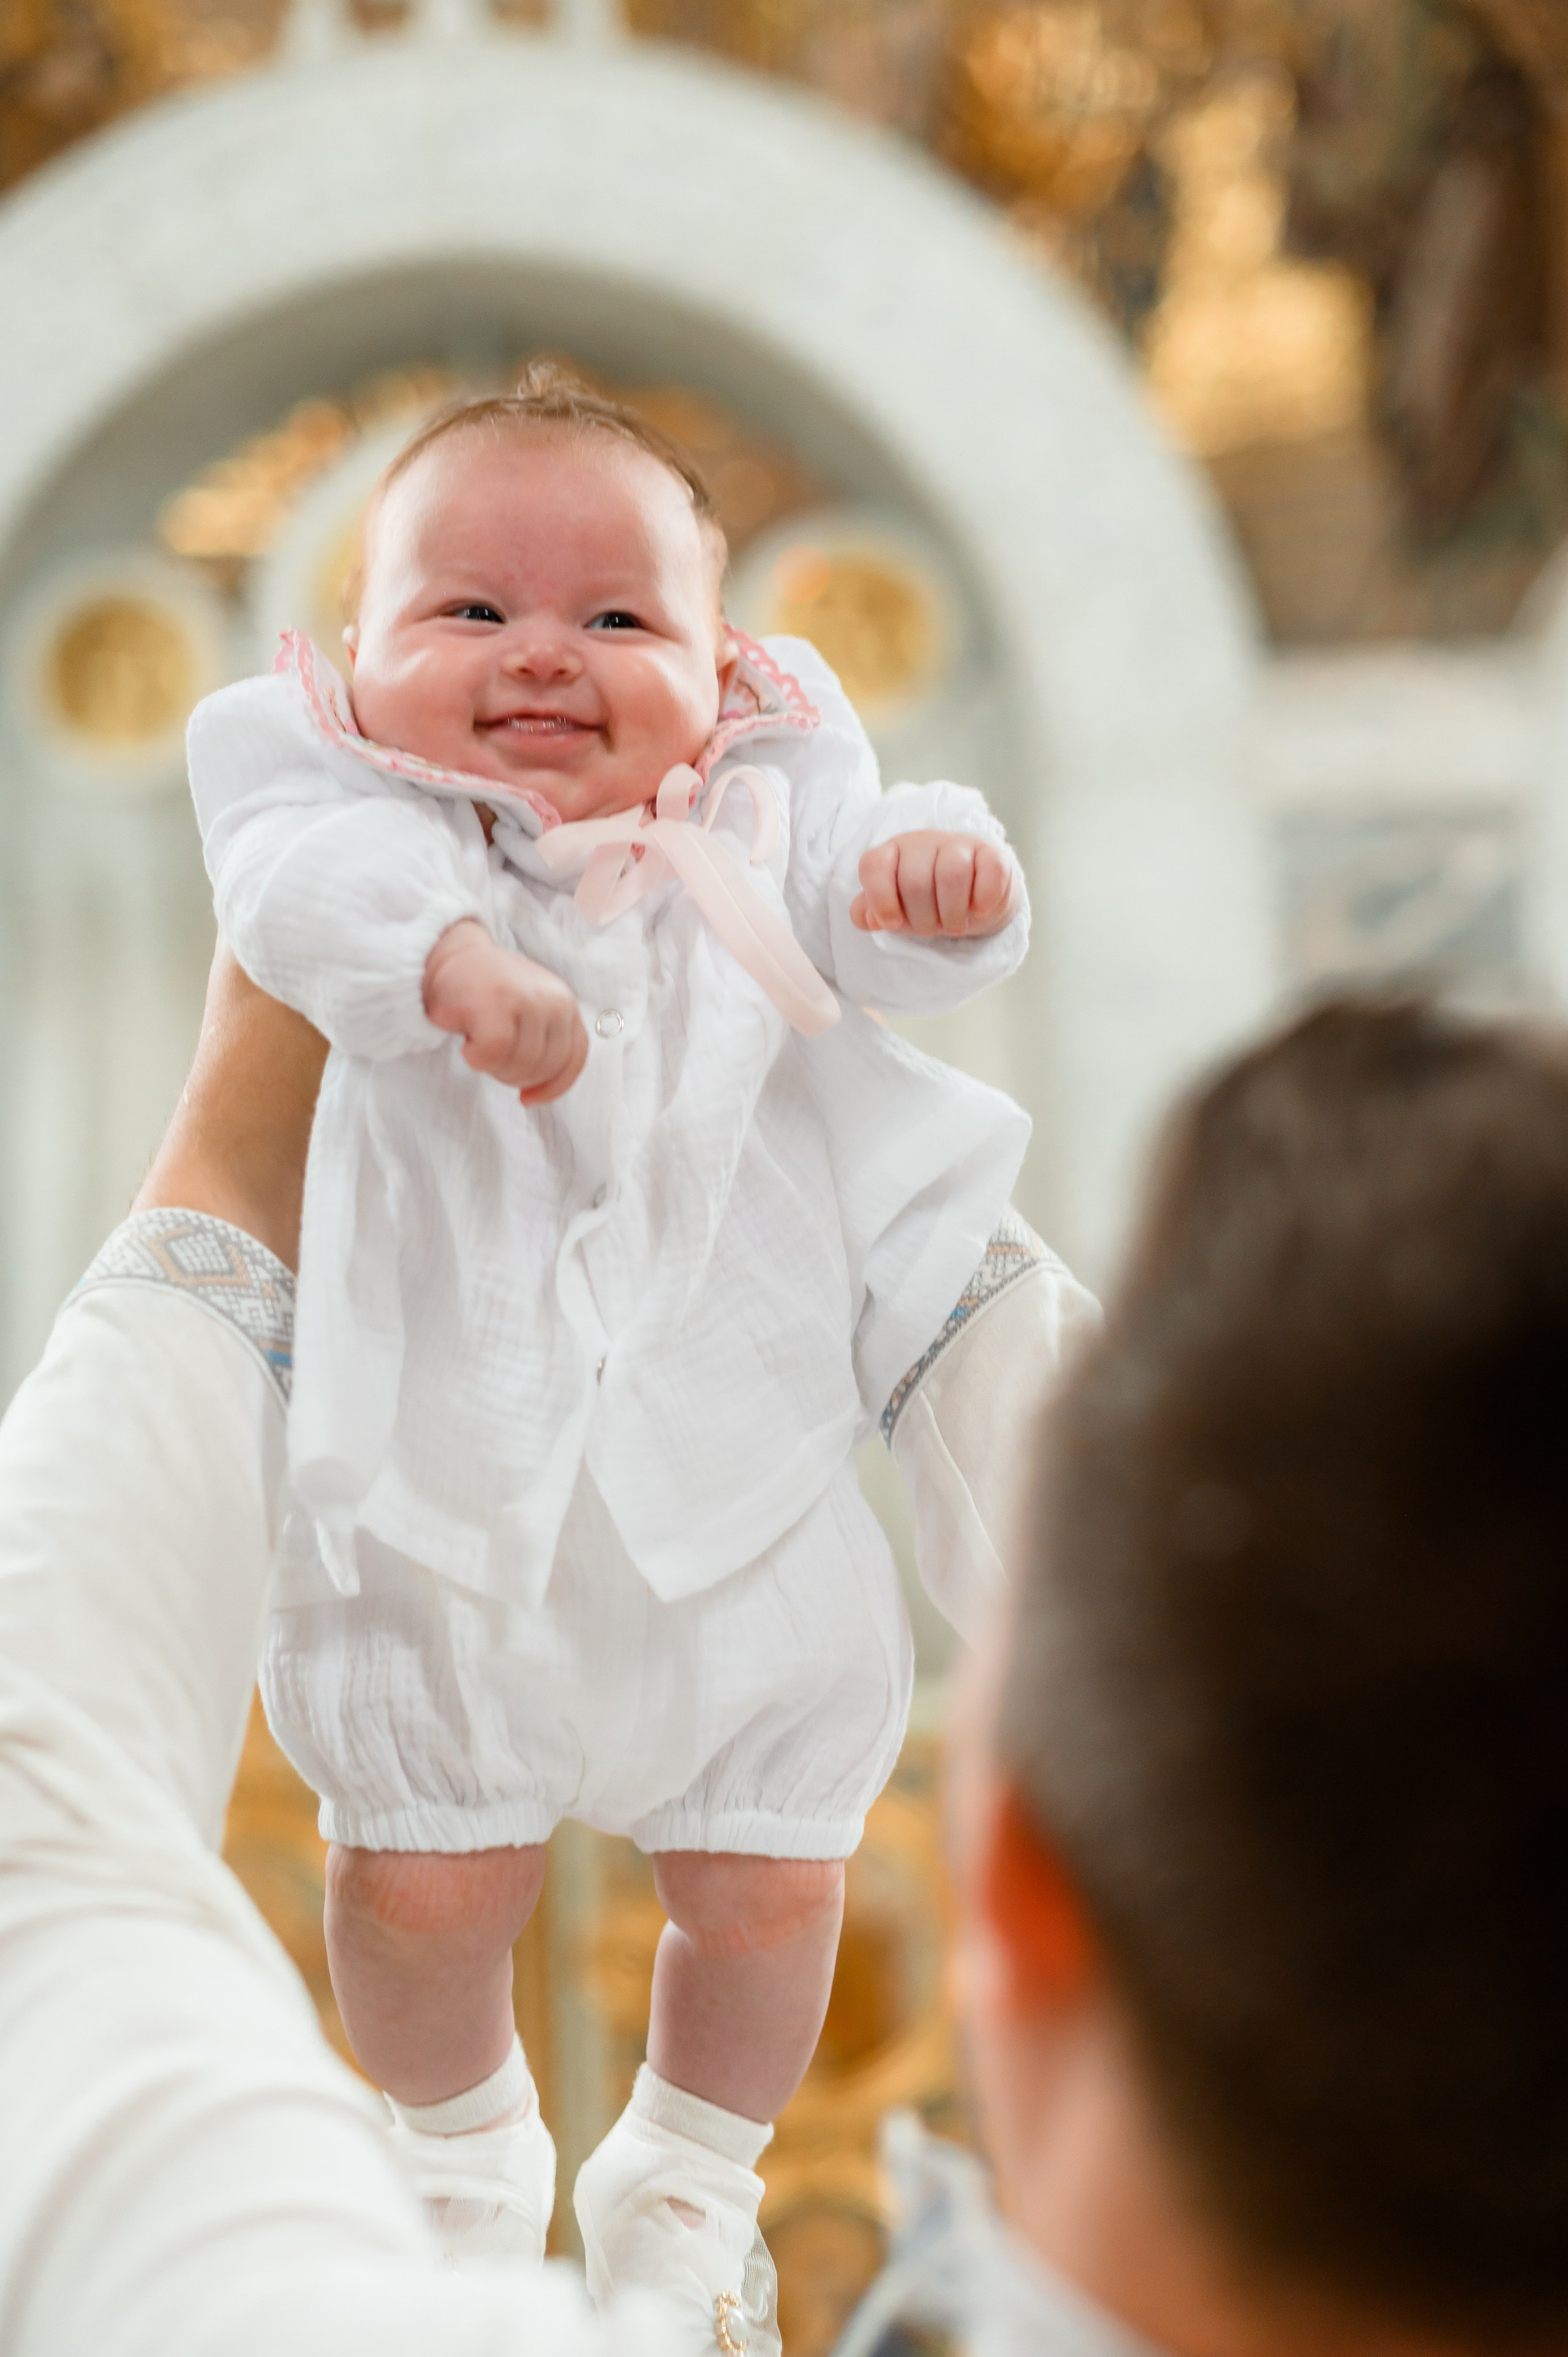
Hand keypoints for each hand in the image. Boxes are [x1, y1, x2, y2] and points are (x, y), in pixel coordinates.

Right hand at [423, 920, 588, 1104]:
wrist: (451, 956)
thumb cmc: (489, 993)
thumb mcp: (531, 1012)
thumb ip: (545, 1040)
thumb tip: (541, 1091)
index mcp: (565, 1003)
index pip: (575, 1058)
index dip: (554, 1087)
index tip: (528, 1098)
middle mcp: (552, 999)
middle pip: (544, 1067)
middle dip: (514, 1077)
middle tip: (489, 1060)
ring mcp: (524, 999)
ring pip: (520, 1064)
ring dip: (493, 1068)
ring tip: (478, 1045)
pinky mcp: (493, 1003)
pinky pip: (493, 1054)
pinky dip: (476, 1059)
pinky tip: (467, 1043)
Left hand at [851, 831, 1019, 938]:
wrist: (974, 901)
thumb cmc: (927, 903)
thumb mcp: (896, 910)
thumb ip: (871, 912)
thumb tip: (864, 917)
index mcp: (893, 853)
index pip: (874, 865)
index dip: (880, 899)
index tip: (893, 924)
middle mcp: (923, 842)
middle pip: (915, 882)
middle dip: (923, 919)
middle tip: (933, 928)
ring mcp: (959, 844)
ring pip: (951, 875)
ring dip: (952, 914)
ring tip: (954, 925)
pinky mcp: (992, 854)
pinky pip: (990, 871)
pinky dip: (984, 899)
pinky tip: (979, 910)